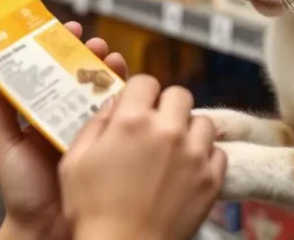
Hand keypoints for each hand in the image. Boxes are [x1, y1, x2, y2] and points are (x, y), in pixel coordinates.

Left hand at [0, 21, 126, 239]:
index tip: (67, 27)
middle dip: (89, 53)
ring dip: (109, 70)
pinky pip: (118, 115)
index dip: (59, 45)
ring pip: (102, 90)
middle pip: (80, 73)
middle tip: (93, 42)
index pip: (51, 68)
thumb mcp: (1, 141)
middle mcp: (66, 114)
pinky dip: (124, 97)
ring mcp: (88, 128)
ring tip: (112, 57)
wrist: (45, 229)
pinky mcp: (108, 143)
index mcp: (40, 110)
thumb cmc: (19, 189)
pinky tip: (126, 86)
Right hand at [59, 76, 226, 239]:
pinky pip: (218, 153)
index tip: (136, 106)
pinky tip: (189, 170)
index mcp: (131, 121)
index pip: (145, 81)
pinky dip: (206, 157)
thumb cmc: (93, 211)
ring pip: (203, 121)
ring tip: (176, 148)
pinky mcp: (211, 179)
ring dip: (189, 130)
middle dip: (167, 106)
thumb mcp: (74, 163)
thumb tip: (113, 104)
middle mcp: (167, 131)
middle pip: (179, 95)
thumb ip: (94, 125)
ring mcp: (193, 155)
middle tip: (157, 126)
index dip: (139, 93)